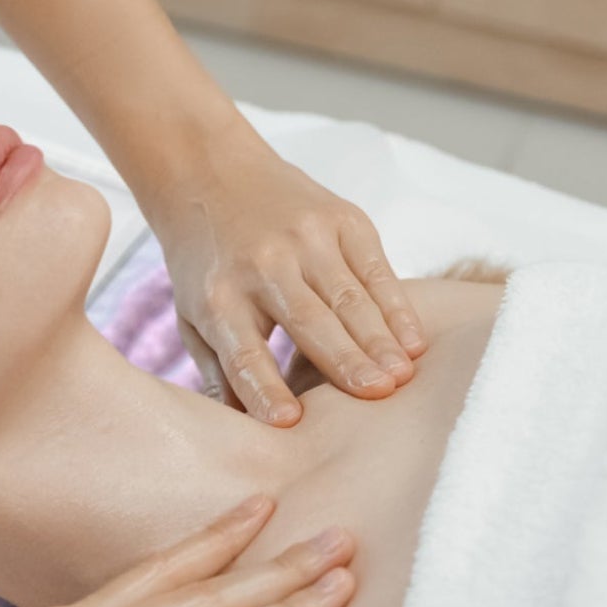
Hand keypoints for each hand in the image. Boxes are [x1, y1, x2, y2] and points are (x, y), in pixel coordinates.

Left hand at [156, 135, 424, 424]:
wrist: (210, 173)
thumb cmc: (206, 262)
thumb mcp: (193, 314)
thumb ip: (220, 370)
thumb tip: (239, 433)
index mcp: (219, 296)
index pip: (244, 351)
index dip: (265, 387)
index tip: (288, 422)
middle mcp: (263, 265)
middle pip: (308, 321)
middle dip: (343, 360)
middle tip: (377, 397)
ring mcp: (305, 238)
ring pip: (349, 297)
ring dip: (379, 338)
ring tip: (401, 376)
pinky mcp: (342, 219)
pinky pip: (376, 269)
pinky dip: (396, 306)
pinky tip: (413, 340)